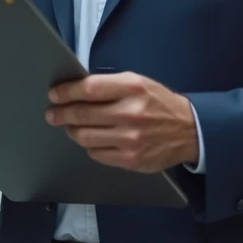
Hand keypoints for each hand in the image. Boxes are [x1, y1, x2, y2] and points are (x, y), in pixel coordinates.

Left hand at [46, 72, 198, 172]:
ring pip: (85, 137)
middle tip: (52, 114)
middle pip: (83, 114)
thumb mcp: (138, 83)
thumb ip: (109, 85)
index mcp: (132, 88)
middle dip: (61, 114)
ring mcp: (131, 139)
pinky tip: (94, 139)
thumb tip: (76, 89)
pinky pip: (97, 153)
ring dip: (73, 131)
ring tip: (72, 126)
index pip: (89, 89)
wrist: (189, 130)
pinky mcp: (132, 159)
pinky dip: (90, 146)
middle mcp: (131, 113)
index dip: (67, 92)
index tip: (54, 95)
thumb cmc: (159, 103)